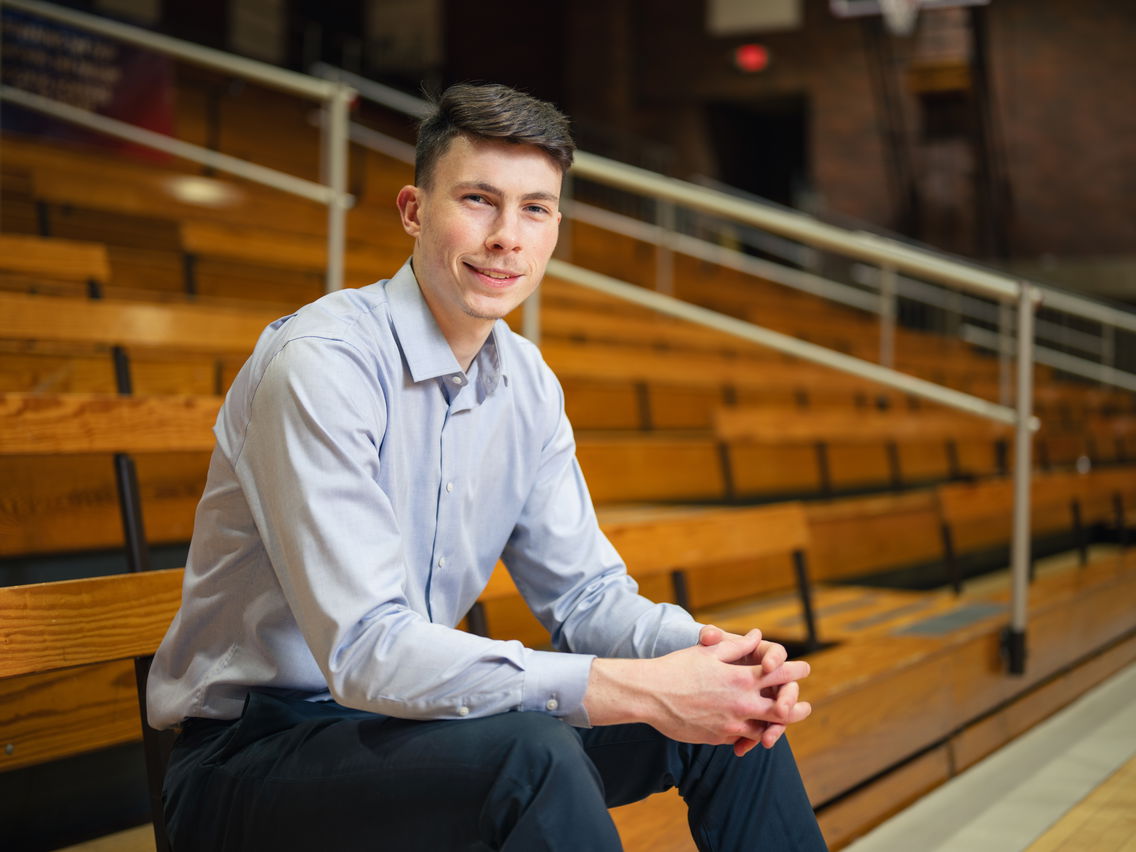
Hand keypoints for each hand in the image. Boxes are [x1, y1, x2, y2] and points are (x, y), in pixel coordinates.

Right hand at [584, 630, 810, 756]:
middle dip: (796, 707)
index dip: (795, 671)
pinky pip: (741, 737)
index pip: (778, 675)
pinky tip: (751, 731)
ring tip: (781, 723)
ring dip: (775, 726)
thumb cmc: (678, 667)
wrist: (651, 695)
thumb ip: (738, 646)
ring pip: (764, 729)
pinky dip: (749, 734)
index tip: (805, 668)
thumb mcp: (708, 651)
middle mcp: (741, 704)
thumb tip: (758, 636)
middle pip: (782, 710)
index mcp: (740, 679)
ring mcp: (731, 724)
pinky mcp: (719, 738)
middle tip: (805, 707)